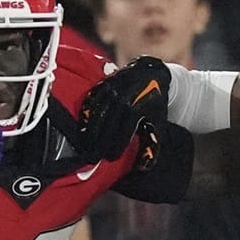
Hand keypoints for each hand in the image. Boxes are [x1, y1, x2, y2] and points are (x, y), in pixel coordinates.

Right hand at [78, 56, 170, 170]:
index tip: (111, 158)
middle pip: (107, 125)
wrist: (151, 72)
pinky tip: (82, 127)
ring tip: (85, 145)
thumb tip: (143, 168)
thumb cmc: (155, 103)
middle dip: (100, 142)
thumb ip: (151, 144)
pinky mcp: (103, 83)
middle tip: (94, 157)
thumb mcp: (157, 122)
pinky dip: (86, 114)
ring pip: (96, 113)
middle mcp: (123, 98)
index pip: (124, 133)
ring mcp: (111, 89)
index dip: (116, 147)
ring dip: (90, 131)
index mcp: (137, 108)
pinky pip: (91, 100)